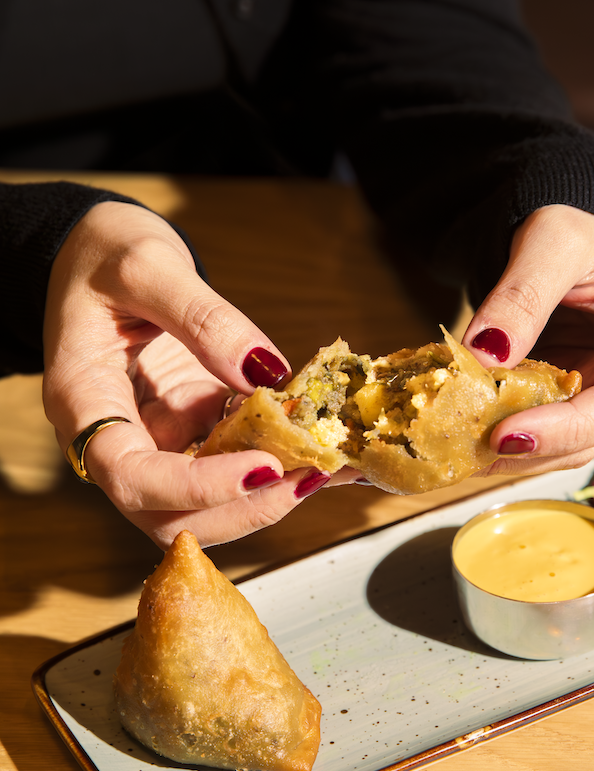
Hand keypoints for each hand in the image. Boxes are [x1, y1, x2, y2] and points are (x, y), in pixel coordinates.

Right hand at [43, 201, 352, 548]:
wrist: (96, 254)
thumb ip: (201, 316)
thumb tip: (264, 372)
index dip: (197, 489)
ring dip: (269, 495)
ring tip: (331, 462)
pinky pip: (234, 462)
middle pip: (169, 516)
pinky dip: (282, 463)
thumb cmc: (102, 254)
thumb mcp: (147, 265)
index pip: (132, 478)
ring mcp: (157, 440)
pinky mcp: (192, 431)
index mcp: (85, 403)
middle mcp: (118, 439)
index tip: (261, 468)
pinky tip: (329, 448)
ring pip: (207, 505)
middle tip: (310, 474)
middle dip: (244, 508)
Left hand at [462, 204, 593, 477]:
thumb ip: (522, 295)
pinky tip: (467, 440)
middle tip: (470, 448)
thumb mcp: (552, 241)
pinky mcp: (579, 405)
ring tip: (460, 450)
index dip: (574, 426)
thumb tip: (485, 355)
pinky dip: (507, 440)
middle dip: (535, 448)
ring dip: (516, 455)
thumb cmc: (582, 233)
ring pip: (571, 446)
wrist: (574, 245)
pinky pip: (547, 434)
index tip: (511, 434)